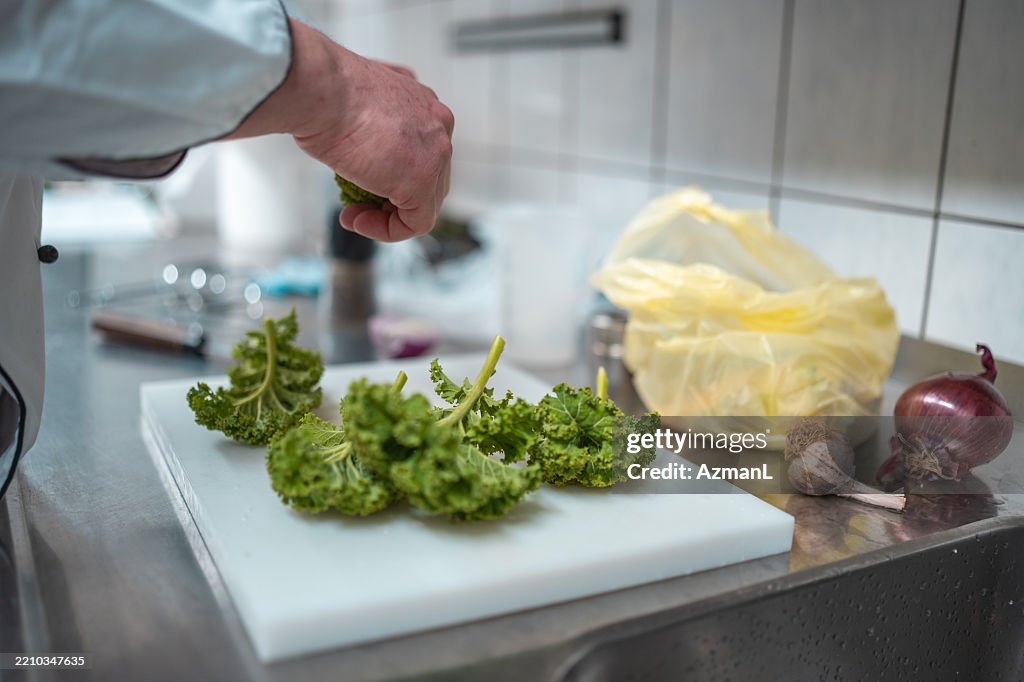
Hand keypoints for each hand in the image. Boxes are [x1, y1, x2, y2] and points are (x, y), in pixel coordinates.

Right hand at [227, 19, 453, 241]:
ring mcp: (436, 153)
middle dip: (392, 200)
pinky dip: (387, 230)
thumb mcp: (356, 103)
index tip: (361, 184)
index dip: (392, 178)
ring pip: (424, 204)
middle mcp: (439, 124)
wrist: (319, 88)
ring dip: (387, 218)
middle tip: (356, 205)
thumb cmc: (323, 90)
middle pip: (430, 179)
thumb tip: (364, 142)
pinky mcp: (422, 180)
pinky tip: (358, 221)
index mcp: (424, 104)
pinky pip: (415, 223)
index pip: (422, 153)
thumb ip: (372, 123)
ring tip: (354, 216)